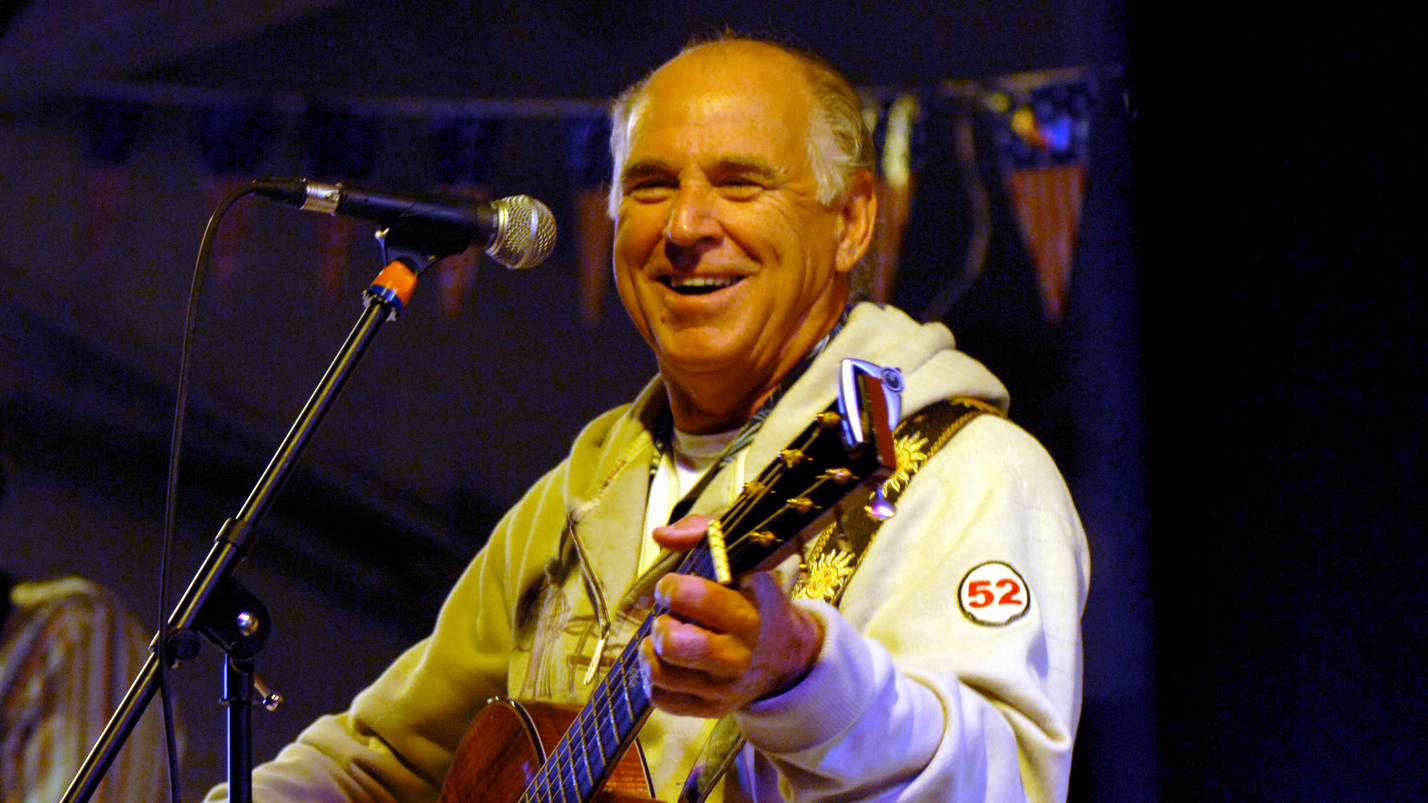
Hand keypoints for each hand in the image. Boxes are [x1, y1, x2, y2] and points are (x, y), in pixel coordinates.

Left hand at [638, 515, 823, 718]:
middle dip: (661, 624)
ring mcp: (726, 686)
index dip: (673, 587)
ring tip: (665, 636)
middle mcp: (742, 653)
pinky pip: (662, 699)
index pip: (698, 597)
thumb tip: (662, 535)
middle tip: (669, 617)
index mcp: (753, 611)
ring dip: (652, 650)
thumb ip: (704, 533)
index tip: (674, 585)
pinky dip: (653, 678)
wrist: (787, 655)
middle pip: (674, 643)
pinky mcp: (712, 709)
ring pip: (661, 673)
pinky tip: (666, 661)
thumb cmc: (756, 599)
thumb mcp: (745, 559)